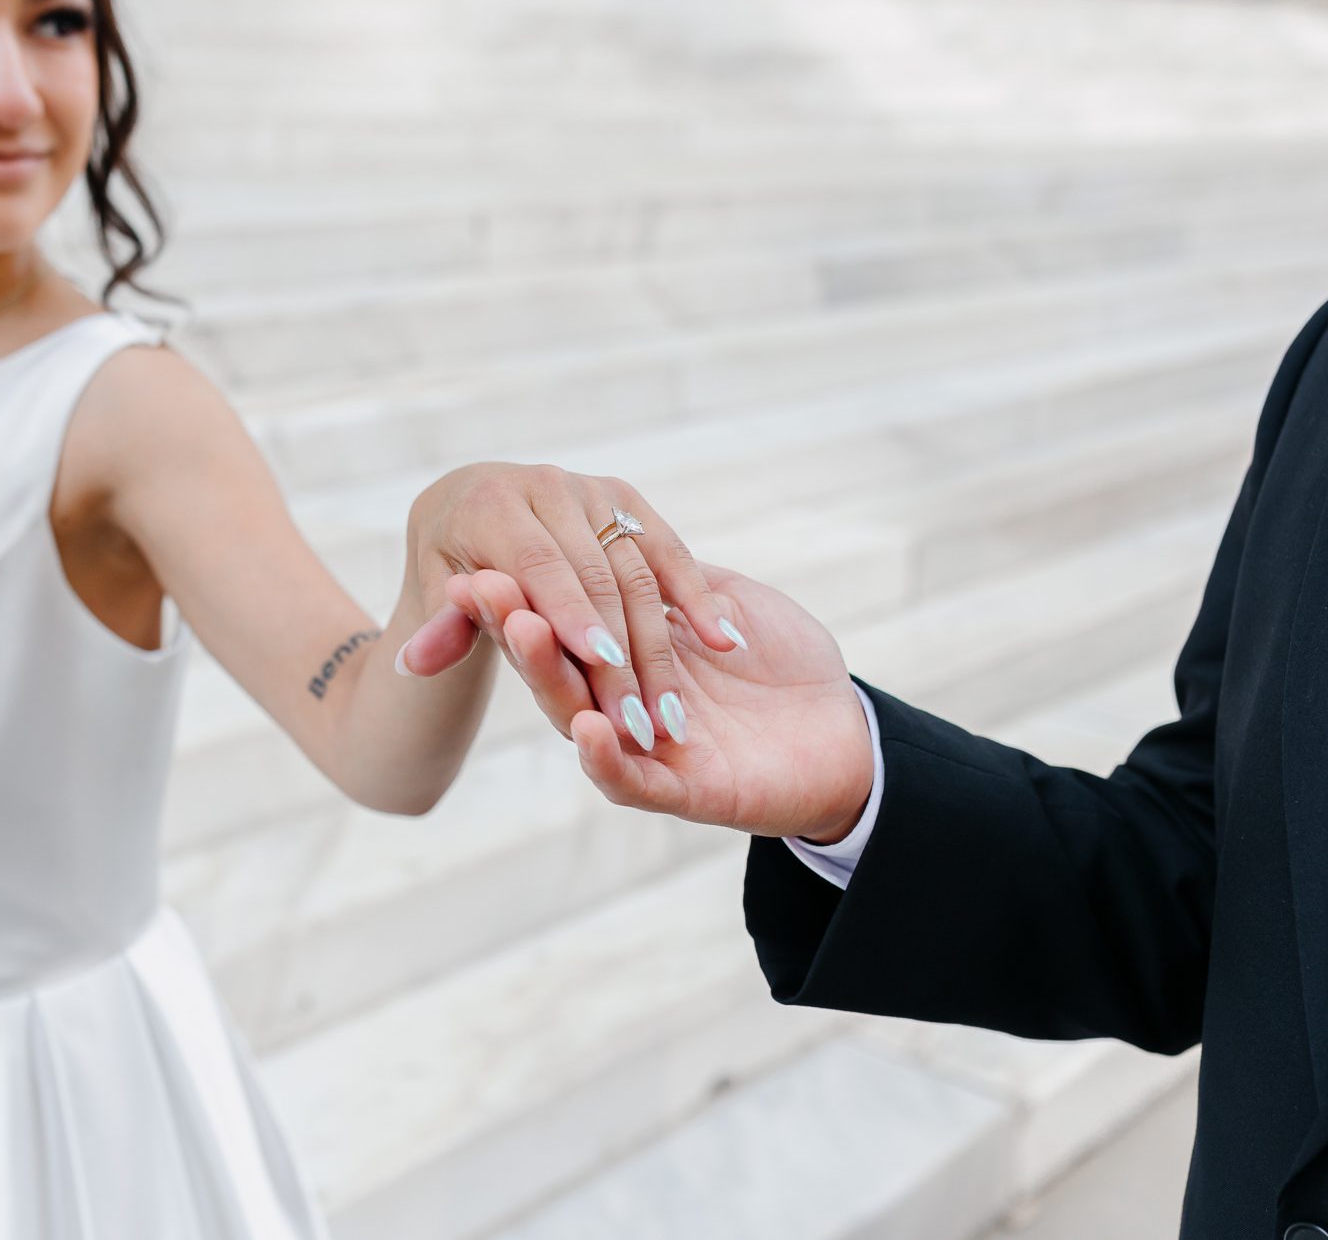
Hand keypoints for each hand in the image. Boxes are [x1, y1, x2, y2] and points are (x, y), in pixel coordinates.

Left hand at [402, 464, 745, 749]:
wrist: (472, 504)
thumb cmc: (453, 561)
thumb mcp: (440, 591)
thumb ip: (443, 628)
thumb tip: (414, 664)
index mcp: (491, 502)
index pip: (538, 564)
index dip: (570, 612)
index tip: (599, 662)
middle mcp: (545, 485)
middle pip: (594, 573)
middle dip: (619, 647)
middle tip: (638, 715)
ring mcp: (590, 488)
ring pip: (638, 567)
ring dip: (663, 640)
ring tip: (675, 706)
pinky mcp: (626, 497)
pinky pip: (668, 549)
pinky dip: (697, 596)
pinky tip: (725, 642)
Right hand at [447, 563, 876, 842]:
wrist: (850, 734)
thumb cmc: (789, 663)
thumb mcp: (729, 598)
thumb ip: (669, 575)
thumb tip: (610, 535)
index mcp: (629, 650)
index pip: (562, 617)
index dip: (523, 589)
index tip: (484, 551)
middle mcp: (622, 700)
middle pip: (555, 661)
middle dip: (516, 621)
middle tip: (478, 581)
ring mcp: (644, 749)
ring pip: (576, 715)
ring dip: (547, 674)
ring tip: (522, 629)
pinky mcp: (678, 792)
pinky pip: (627, 779)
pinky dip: (603, 756)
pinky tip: (584, 724)